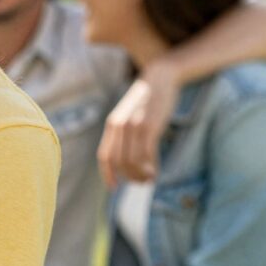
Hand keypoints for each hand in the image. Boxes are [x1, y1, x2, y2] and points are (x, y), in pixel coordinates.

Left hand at [98, 62, 178, 186]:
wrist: (160, 78)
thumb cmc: (147, 100)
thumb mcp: (130, 115)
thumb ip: (125, 133)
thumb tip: (127, 158)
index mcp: (112, 125)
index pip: (105, 156)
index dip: (108, 174)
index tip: (113, 188)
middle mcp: (119, 126)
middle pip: (118, 162)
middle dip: (129, 177)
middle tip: (141, 183)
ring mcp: (134, 125)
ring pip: (132, 160)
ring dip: (141, 175)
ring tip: (149, 179)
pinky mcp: (149, 125)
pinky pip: (147, 154)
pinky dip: (151, 167)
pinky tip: (156, 172)